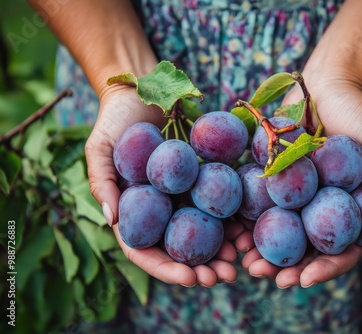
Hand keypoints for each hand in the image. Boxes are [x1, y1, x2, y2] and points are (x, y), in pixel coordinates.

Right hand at [85, 86, 237, 285]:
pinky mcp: (205, 179)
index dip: (166, 268)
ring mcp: (184, 196)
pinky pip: (220, 202)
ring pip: (204, 232)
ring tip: (242, 260)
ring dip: (223, 250)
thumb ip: (102, 182)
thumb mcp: (99, 148)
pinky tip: (249, 228)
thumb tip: (113, 220)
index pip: (146, 251)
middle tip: (225, 276)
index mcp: (134, 212)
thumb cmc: (116, 120)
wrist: (145, 91)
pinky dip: (234, 219)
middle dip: (202, 268)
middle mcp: (161, 210)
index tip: (189, 279)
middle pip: (179, 248)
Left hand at [241, 76, 361, 287]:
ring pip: (279, 233)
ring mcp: (296, 198)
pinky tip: (233, 233)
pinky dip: (246, 222)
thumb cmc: (358, 114)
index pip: (341, 249)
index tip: (304, 279)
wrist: (324, 87)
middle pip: (305, 248)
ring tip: (244, 263)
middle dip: (286, 268)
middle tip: (266, 276)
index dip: (325, 268)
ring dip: (261, 251)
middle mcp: (320, 209)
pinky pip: (259, 205)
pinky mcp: (273, 181)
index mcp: (348, 209)